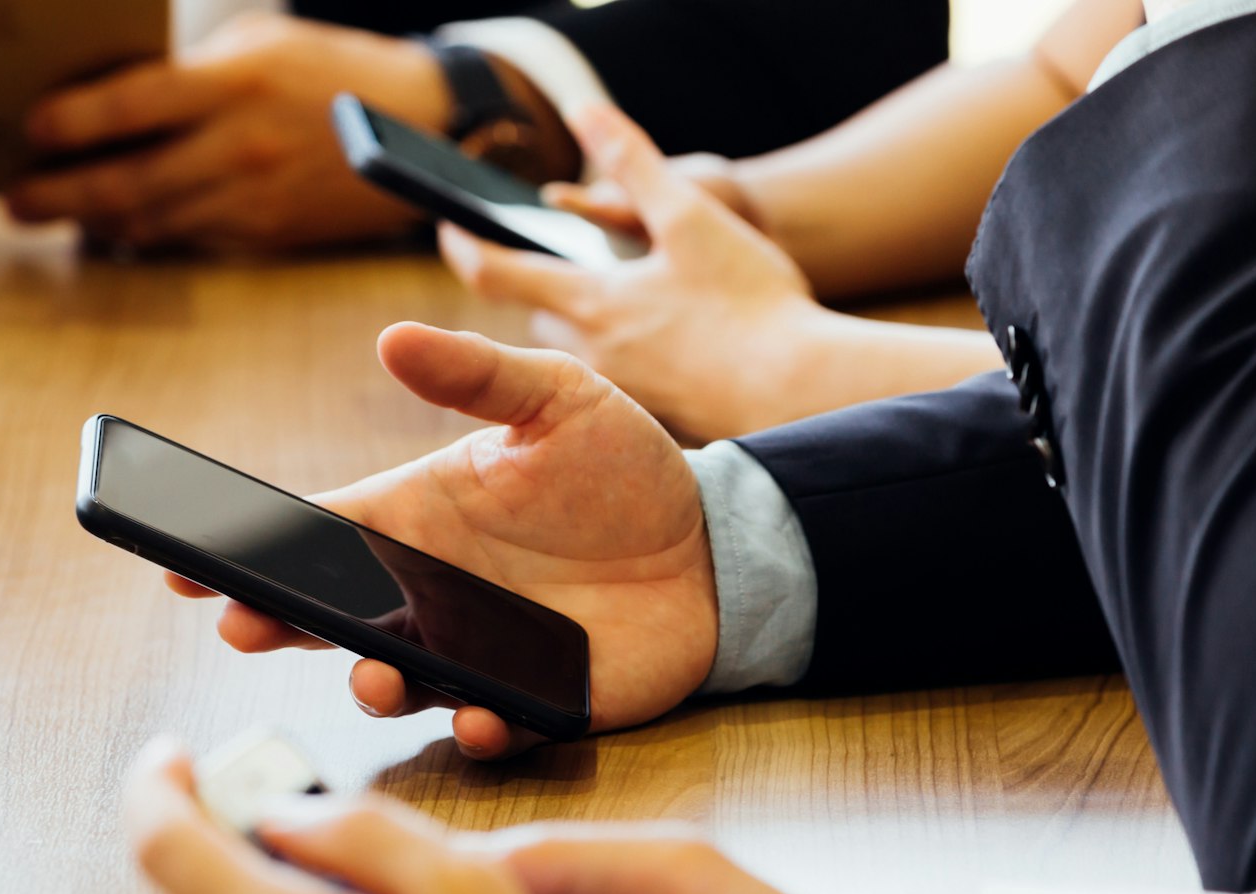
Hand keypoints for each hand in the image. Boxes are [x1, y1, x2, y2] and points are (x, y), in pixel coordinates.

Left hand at [7, 14, 448, 251]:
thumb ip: (190, 73)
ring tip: (49, 214)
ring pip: (151, 220)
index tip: (31, 129)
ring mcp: (252, 199)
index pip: (135, 103)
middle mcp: (241, 146)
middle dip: (61, 194)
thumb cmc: (328, 71)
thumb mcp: (259, 46)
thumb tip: (110, 93)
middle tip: (15, 201)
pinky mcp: (263, 234)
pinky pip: (187, 237)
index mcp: (236, 83)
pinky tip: (111, 227)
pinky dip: (142, 234)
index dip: (75, 121)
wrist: (419, 130)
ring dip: (92, 221)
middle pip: (130, 179)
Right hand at [168, 321, 716, 759]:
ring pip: (395, 680)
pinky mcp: (534, 702)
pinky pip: (490, 724)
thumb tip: (390, 338)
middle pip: (329, 616)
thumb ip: (476, 375)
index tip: (183, 566)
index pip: (309, 536)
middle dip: (278, 626)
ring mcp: (473, 653)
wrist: (714, 543)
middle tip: (245, 628)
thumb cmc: (622, 467)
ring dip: (371, 683)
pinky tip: (478, 714)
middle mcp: (427, 593)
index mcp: (414, 519)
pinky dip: (477, 725)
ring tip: (372, 673)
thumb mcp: (556, 400)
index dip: (245, 552)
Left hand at [442, 104, 823, 443]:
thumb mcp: (690, 218)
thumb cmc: (751, 307)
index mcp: (591, 305)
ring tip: (631, 298)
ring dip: (591, 321)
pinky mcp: (655, 421)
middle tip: (564, 262)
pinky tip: (677, 348)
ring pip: (583, 350)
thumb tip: (586, 111)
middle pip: (543, 316)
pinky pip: (623, 382)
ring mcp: (623, 396)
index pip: (496, 274)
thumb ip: (634, 164)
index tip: (451, 225)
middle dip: (547, 286)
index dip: (465, 244)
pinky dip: (632, 355)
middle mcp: (592, 357)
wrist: (804, 397)